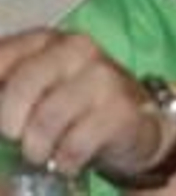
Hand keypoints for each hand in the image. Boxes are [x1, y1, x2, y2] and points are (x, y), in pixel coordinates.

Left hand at [0, 29, 175, 189]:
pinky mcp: (121, 109)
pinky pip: (74, 145)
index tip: (3, 122)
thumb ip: (8, 88)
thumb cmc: (72, 105)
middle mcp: (77, 49)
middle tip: (17, 138)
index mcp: (47, 40)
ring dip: (36, 148)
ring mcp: (103, 76)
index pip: (0, 59)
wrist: (135, 120)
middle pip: (20, 88)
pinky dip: (63, 161)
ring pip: (46, 119)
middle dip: (9, 125)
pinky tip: (67, 160)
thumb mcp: (36, 88)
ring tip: (42, 153)